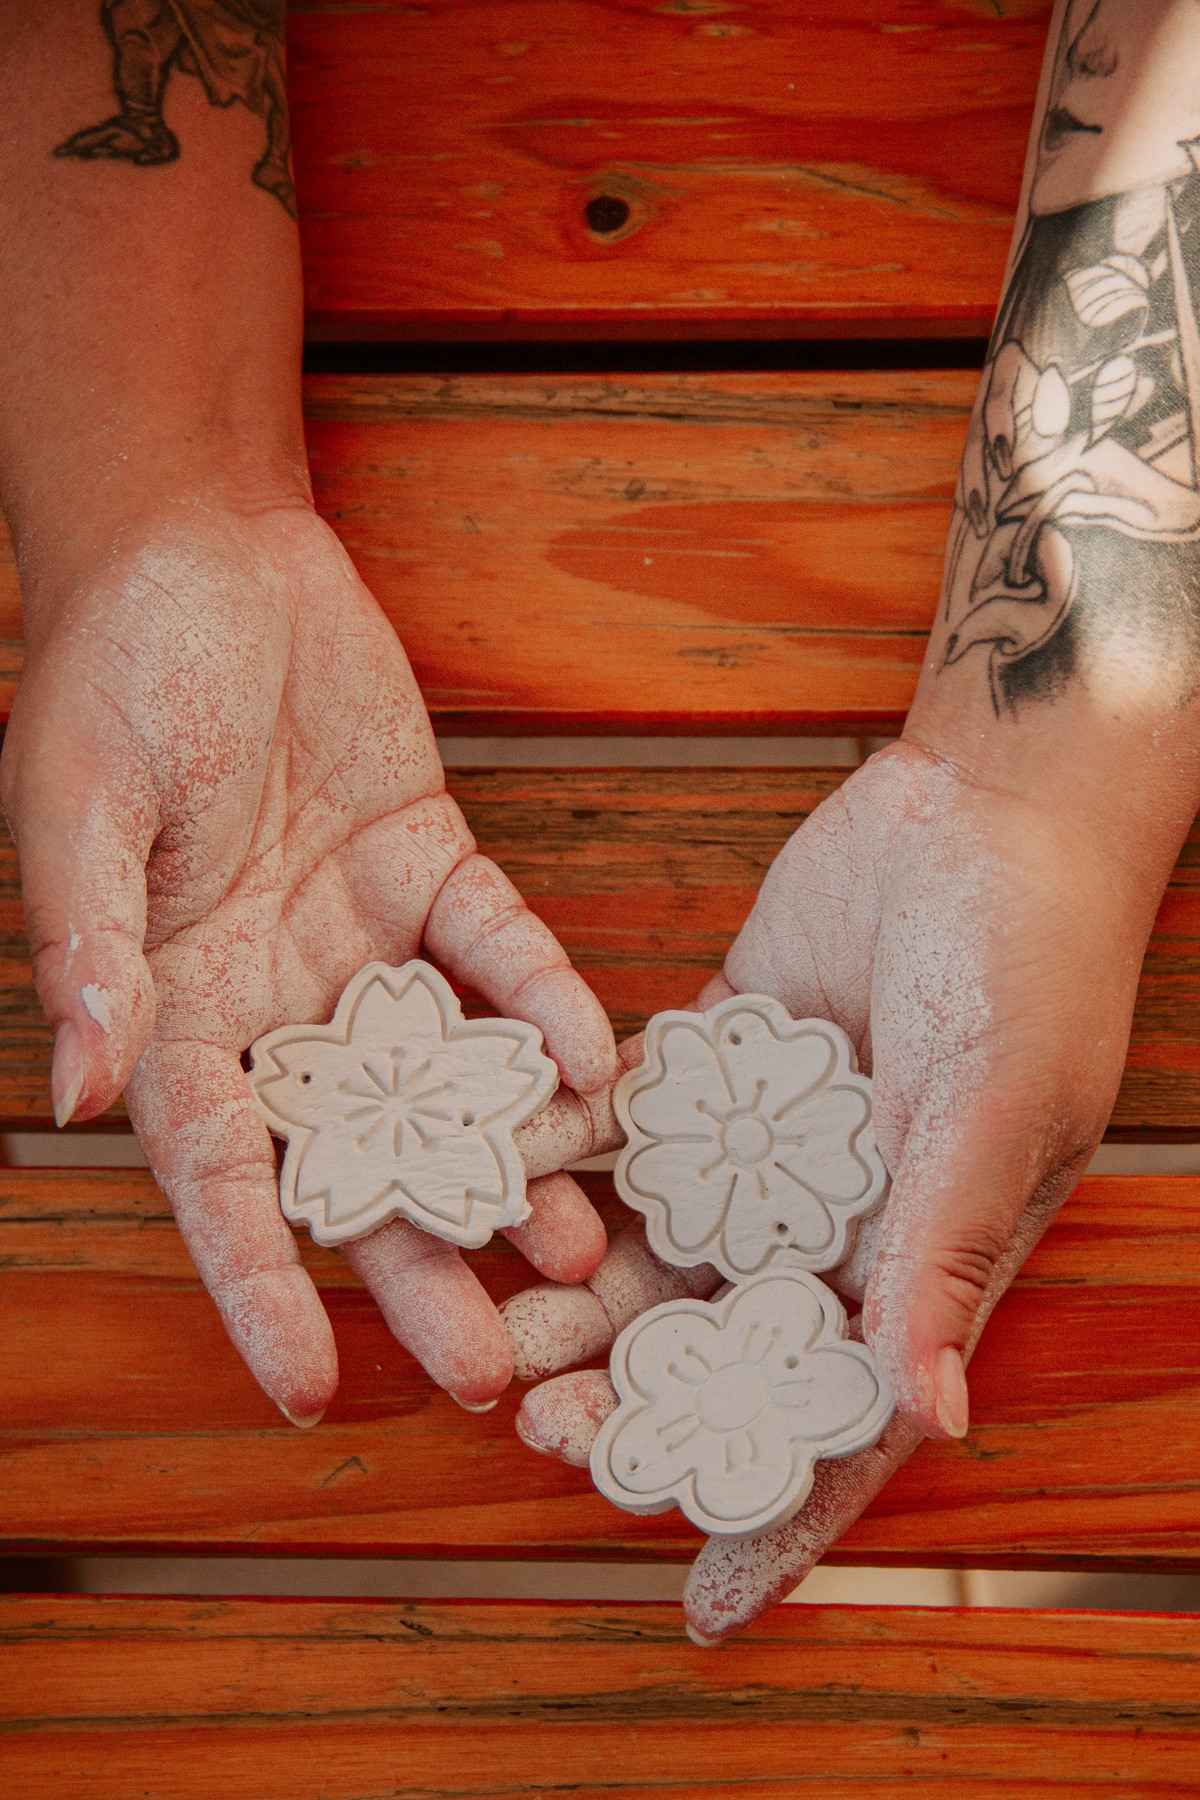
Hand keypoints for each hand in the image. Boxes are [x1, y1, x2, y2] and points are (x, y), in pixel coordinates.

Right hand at [1, 502, 614, 1421]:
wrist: (204, 547)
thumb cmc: (114, 668)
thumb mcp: (82, 808)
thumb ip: (91, 949)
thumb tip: (79, 1093)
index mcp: (171, 1010)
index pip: (219, 1175)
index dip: (258, 1284)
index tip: (306, 1387)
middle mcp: (274, 1000)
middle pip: (355, 1162)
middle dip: (421, 1265)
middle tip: (499, 1369)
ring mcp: (360, 939)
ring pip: (444, 1082)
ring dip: (508, 1161)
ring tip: (578, 1246)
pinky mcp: (433, 867)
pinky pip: (498, 952)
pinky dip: (543, 1002)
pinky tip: (600, 1060)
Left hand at [503, 739, 1164, 1638]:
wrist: (990, 808)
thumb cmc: (1033, 963)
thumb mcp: (996, 1111)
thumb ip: (940, 1255)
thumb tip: (926, 1420)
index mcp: (915, 1259)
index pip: (840, 1419)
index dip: (775, 1512)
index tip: (695, 1601)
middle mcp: (828, 1215)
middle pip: (714, 1339)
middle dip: (630, 1396)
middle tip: (537, 1424)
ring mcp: (761, 1137)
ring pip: (650, 1242)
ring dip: (572, 1291)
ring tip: (489, 1326)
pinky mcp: (713, 1051)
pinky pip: (623, 1119)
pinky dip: (564, 1147)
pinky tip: (495, 1167)